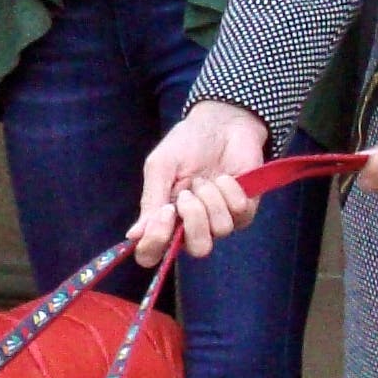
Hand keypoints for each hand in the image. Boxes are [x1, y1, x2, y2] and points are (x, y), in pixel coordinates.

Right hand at [133, 98, 271, 263]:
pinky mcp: (244, 210)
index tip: (164, 214)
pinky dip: (230, 189)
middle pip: (197, 249)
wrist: (221, 122)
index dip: (156, 244)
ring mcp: (220, 220)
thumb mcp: (161, 166)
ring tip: (206, 179)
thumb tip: (133, 235)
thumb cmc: (186, 143)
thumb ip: (150, 200)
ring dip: (211, 198)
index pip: (153, 254)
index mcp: (165, 219)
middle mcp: (192, 226)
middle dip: (195, 218)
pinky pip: (239, 212)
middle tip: (188, 193)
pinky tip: (224, 177)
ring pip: (220, 230)